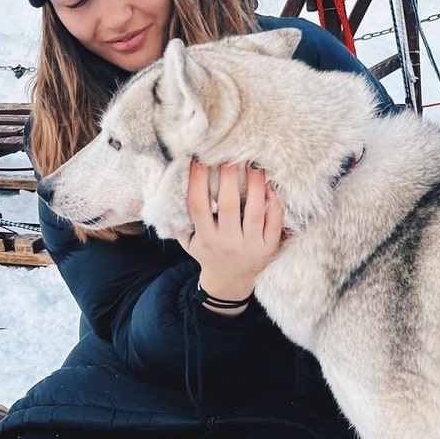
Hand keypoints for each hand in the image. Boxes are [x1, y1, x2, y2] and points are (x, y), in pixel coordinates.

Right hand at [175, 160, 284, 310]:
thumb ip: (177, 223)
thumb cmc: (208, 255)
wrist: (230, 284)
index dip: (197, 181)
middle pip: (227, 204)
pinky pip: (274, 221)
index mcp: (205, 239)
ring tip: (254, 164)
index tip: (198, 160)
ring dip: (255, 184)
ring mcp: (250, 246)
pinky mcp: (268, 247)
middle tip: (230, 154)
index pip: (198, 206)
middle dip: (228, 177)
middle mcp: (227, 242)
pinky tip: (272, 185)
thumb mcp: (188, 243)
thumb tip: (165, 193)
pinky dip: (274, 202)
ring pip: (254, 210)